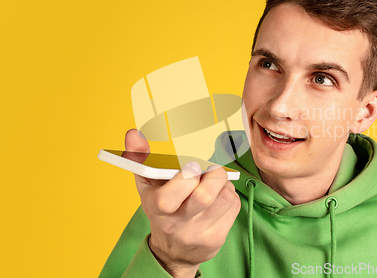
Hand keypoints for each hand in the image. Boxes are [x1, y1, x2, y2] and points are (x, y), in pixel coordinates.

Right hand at [124, 129, 240, 277]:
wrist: (172, 251)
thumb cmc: (160, 208)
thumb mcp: (146, 184)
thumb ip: (139, 156)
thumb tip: (133, 134)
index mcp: (156, 208)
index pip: (169, 198)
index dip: (186, 178)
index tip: (193, 166)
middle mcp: (176, 225)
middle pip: (203, 197)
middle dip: (213, 175)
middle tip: (211, 169)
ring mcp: (198, 234)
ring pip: (225, 198)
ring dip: (224, 184)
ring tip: (214, 182)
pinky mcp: (216, 239)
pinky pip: (234, 207)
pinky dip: (230, 195)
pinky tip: (219, 197)